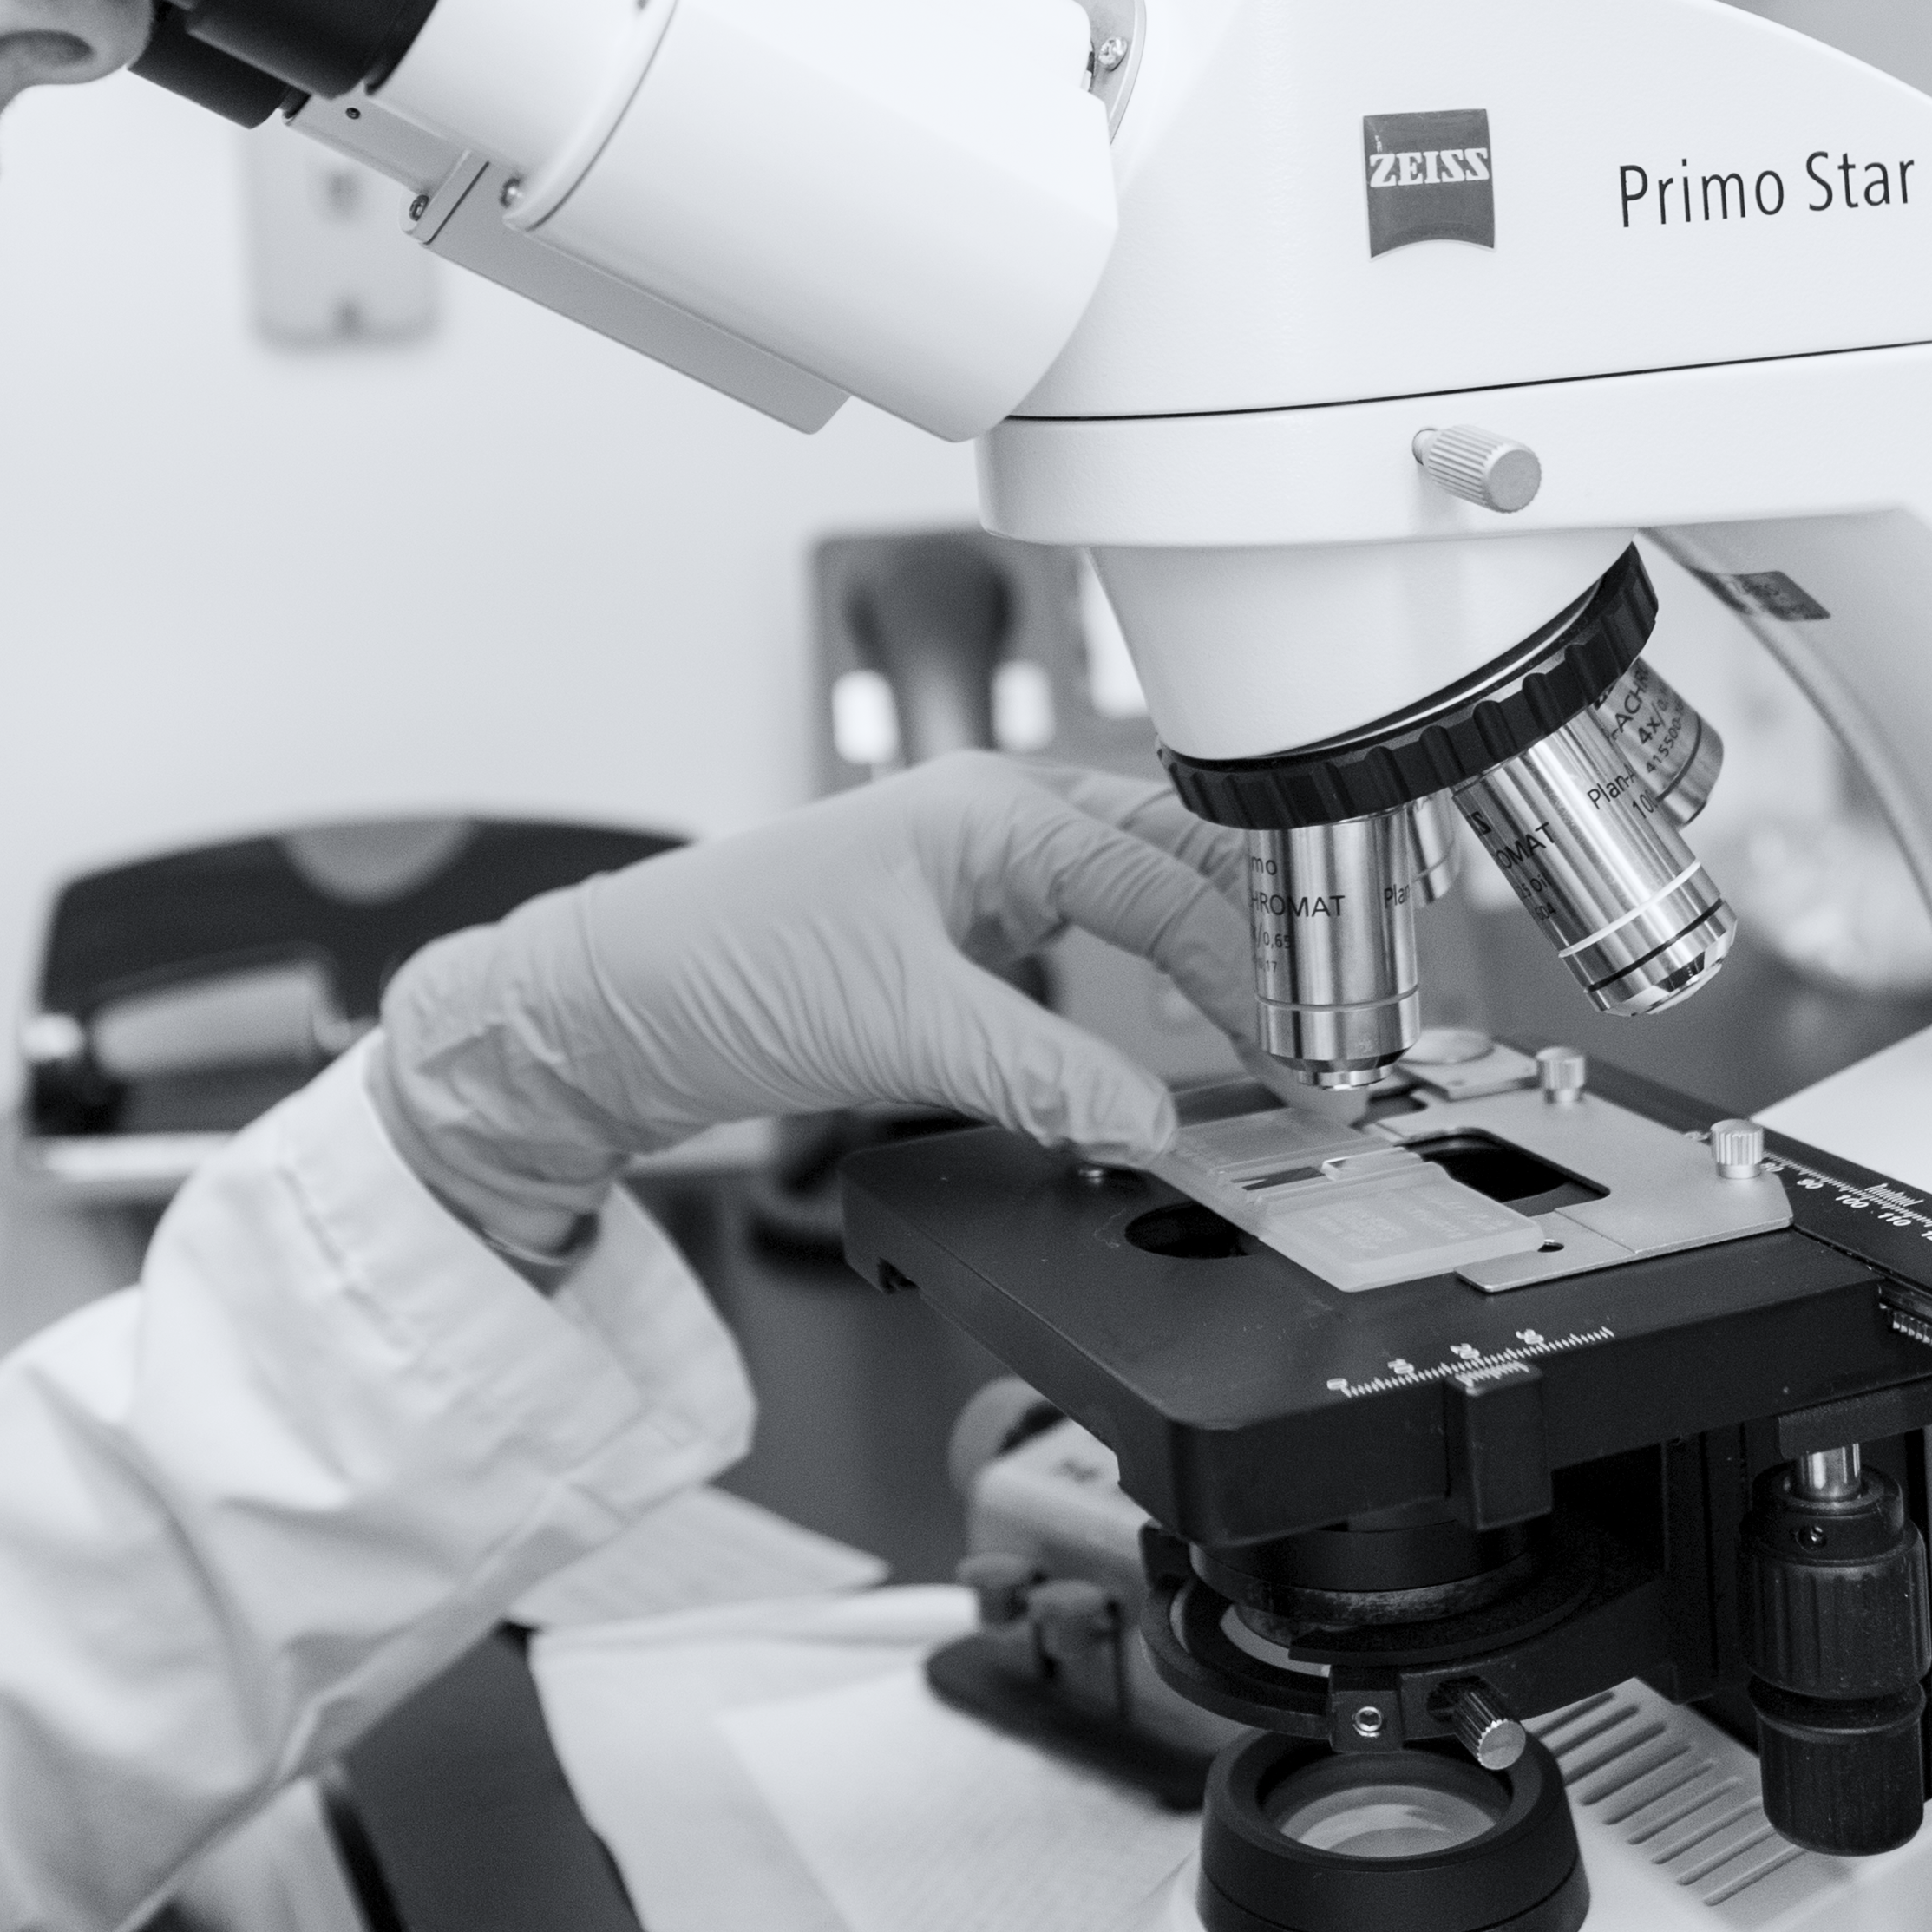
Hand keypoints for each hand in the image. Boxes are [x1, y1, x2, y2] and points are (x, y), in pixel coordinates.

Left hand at [369, 754, 1254, 1260]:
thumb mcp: (897, 1027)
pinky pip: (1087, 940)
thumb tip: (1152, 1122)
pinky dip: (1148, 983)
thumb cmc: (712, 967)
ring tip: (1278, 1034)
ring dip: (1211, 956)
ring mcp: (974, 874)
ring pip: (1139, 896)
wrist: (603, 1011)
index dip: (1250, 964)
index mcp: (992, 809)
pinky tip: (1176, 1030)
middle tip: (1328, 1033)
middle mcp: (993, 824)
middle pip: (1176, 863)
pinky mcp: (952, 934)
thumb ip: (1040, 1073)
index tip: (1305, 1046)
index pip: (1168, 877)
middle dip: (1260, 939)